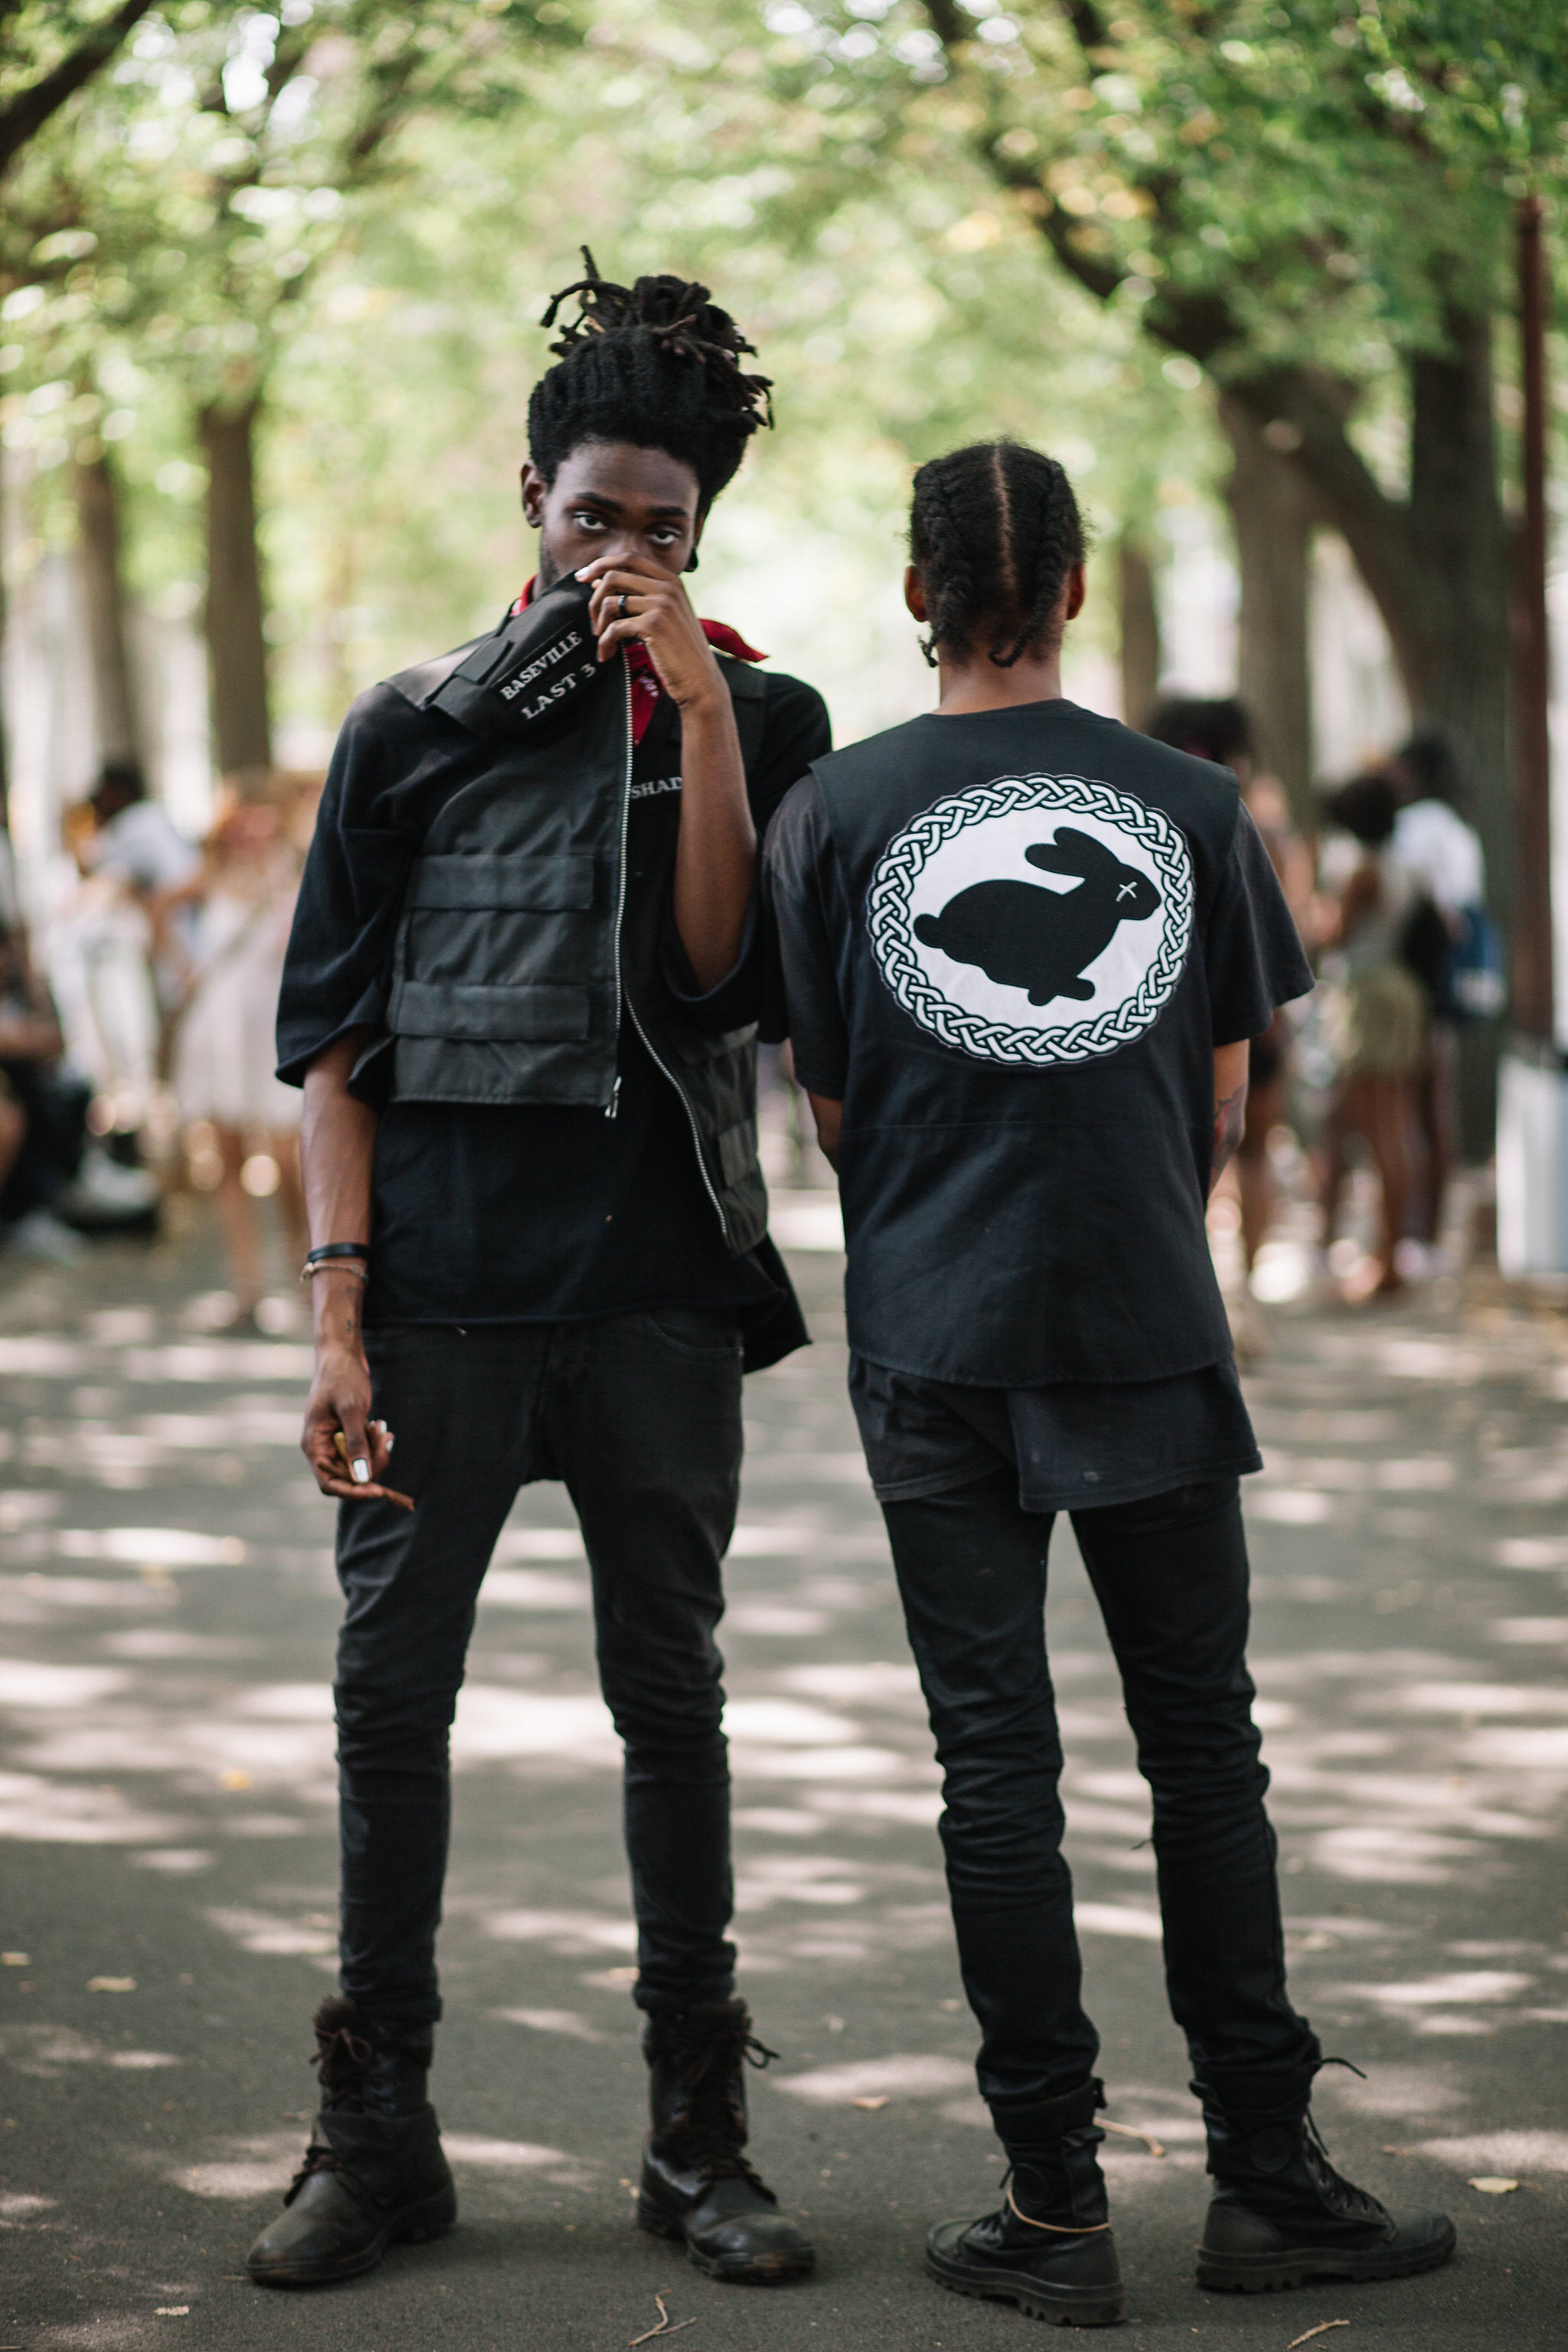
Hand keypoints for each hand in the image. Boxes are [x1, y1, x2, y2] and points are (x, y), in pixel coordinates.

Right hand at [301, 1338, 411, 1508]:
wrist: (343, 1356)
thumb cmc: (341, 1377)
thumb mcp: (351, 1408)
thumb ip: (356, 1442)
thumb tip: (362, 1477)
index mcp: (314, 1444)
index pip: (329, 1483)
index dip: (352, 1491)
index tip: (377, 1490)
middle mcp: (322, 1448)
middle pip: (349, 1477)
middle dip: (371, 1464)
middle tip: (386, 1442)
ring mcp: (335, 1443)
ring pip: (360, 1465)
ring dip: (376, 1452)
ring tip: (383, 1429)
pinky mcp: (348, 1436)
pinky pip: (365, 1451)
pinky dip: (376, 1443)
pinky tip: (381, 1425)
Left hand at [579, 554, 723, 710]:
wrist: (700, 681)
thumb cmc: (679, 652)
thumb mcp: (663, 616)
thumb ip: (637, 596)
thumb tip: (598, 581)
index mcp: (671, 580)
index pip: (629, 558)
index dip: (602, 564)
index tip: (583, 578)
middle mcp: (668, 587)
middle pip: (614, 575)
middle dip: (594, 597)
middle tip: (592, 620)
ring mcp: (662, 604)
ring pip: (610, 601)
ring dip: (599, 624)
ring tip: (602, 641)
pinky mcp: (654, 624)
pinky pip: (614, 627)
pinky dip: (605, 642)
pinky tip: (607, 654)